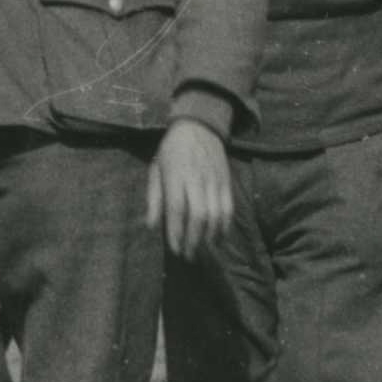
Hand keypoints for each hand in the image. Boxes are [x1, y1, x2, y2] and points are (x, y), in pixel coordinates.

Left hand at [146, 118, 234, 259]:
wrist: (199, 126)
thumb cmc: (172, 150)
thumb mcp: (156, 169)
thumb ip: (154, 198)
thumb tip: (152, 227)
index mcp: (176, 175)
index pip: (177, 209)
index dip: (176, 232)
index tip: (175, 250)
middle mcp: (196, 179)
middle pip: (199, 216)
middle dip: (194, 240)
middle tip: (188, 255)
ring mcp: (214, 180)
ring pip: (216, 215)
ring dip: (209, 237)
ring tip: (201, 249)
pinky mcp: (227, 182)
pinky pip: (229, 209)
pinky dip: (225, 227)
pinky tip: (217, 238)